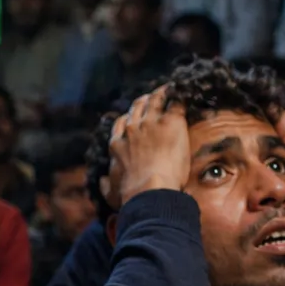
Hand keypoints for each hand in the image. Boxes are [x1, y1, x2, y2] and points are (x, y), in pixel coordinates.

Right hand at [109, 86, 191, 207]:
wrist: (150, 188)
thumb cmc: (131, 194)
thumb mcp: (111, 192)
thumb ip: (105, 185)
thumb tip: (102, 180)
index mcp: (117, 144)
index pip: (121, 124)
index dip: (127, 120)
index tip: (132, 119)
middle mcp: (132, 130)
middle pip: (136, 108)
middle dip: (142, 102)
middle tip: (149, 99)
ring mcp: (151, 124)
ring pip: (154, 101)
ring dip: (159, 95)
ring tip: (166, 91)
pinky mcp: (171, 122)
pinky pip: (175, 103)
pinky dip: (178, 97)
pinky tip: (182, 93)